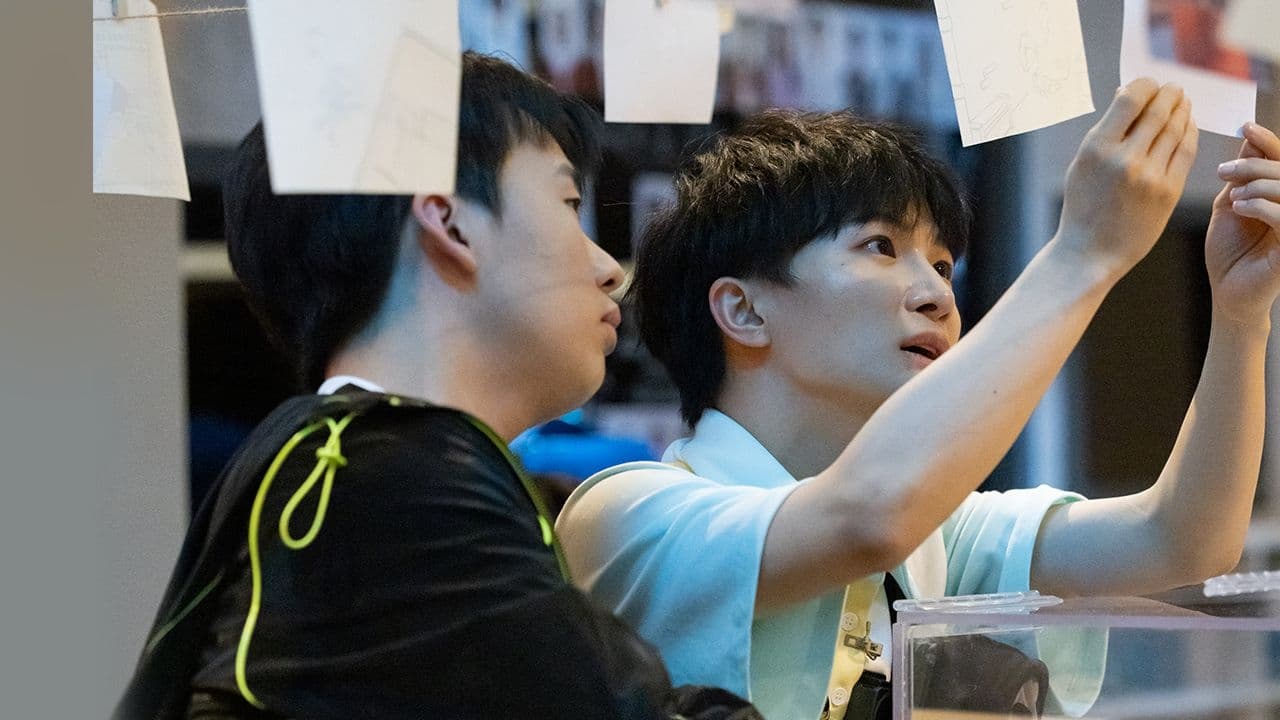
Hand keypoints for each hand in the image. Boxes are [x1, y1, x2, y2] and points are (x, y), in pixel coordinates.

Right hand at [1055, 79, 1197, 280]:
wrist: (1090, 252)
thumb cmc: (1083, 207)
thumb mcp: (1082, 165)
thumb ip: (1105, 131)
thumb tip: (1126, 95)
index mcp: (1097, 148)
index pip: (1131, 99)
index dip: (1145, 85)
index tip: (1149, 85)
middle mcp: (1125, 159)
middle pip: (1158, 110)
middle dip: (1169, 94)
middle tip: (1173, 88)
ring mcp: (1150, 176)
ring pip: (1176, 129)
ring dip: (1182, 110)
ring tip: (1182, 103)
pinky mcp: (1168, 191)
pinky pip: (1185, 152)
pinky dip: (1189, 133)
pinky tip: (1187, 126)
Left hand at [1206, 122, 1279, 325]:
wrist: (1228, 292)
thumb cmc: (1230, 252)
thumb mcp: (1231, 205)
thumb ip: (1242, 177)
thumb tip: (1250, 140)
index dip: (1268, 141)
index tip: (1246, 127)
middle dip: (1254, 165)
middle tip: (1224, 172)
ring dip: (1258, 185)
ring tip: (1235, 195)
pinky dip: (1262, 206)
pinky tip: (1241, 207)